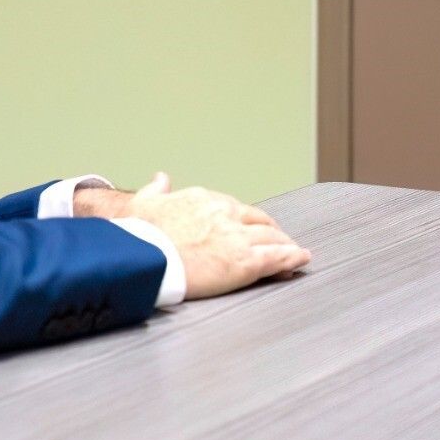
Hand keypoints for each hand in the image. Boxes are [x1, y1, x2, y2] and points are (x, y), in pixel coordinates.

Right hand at [121, 173, 311, 299]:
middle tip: (280, 241)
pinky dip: (293, 258)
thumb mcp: (143, 202)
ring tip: (295, 253)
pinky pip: (276, 258)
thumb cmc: (138, 232)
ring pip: (272, 238)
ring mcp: (237, 237)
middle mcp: (225, 214)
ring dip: (286, 245)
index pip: (236, 209)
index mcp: (204, 200)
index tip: (253, 228)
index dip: (248, 221)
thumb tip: (160, 178)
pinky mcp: (244, 261)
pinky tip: (301, 259)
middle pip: (259, 221)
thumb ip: (156, 189)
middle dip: (271, 231)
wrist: (140, 254)